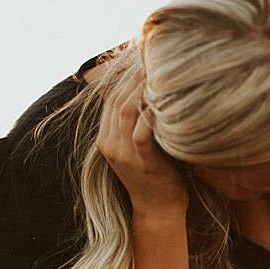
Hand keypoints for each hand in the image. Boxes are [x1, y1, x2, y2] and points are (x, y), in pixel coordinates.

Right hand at [95, 68, 188, 220]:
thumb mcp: (135, 147)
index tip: (145, 60)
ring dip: (144, 90)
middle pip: (118, 100)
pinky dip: (151, 115)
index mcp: (105, 140)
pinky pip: (142, 132)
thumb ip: (134, 123)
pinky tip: (164, 102)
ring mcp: (125, 155)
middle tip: (155, 59)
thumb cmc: (154, 172)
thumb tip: (147, 89)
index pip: (111, 99)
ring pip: (127, 111)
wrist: (158, 209)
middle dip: (135, 77)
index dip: (127, 77)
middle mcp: (110, 146)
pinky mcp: (143, 162)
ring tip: (162, 74)